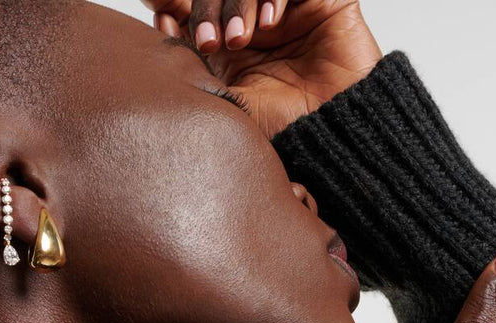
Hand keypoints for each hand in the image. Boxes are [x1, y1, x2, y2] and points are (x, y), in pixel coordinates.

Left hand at [141, 0, 381, 135]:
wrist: (335, 136)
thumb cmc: (282, 130)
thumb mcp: (227, 104)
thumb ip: (195, 70)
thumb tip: (160, 30)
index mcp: (226, 48)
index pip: (192, 9)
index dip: (174, 4)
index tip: (162, 15)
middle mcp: (253, 25)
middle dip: (205, 10)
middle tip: (206, 43)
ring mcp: (286, 12)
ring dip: (236, 4)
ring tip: (238, 40)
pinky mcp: (322, 1)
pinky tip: (270, 23)